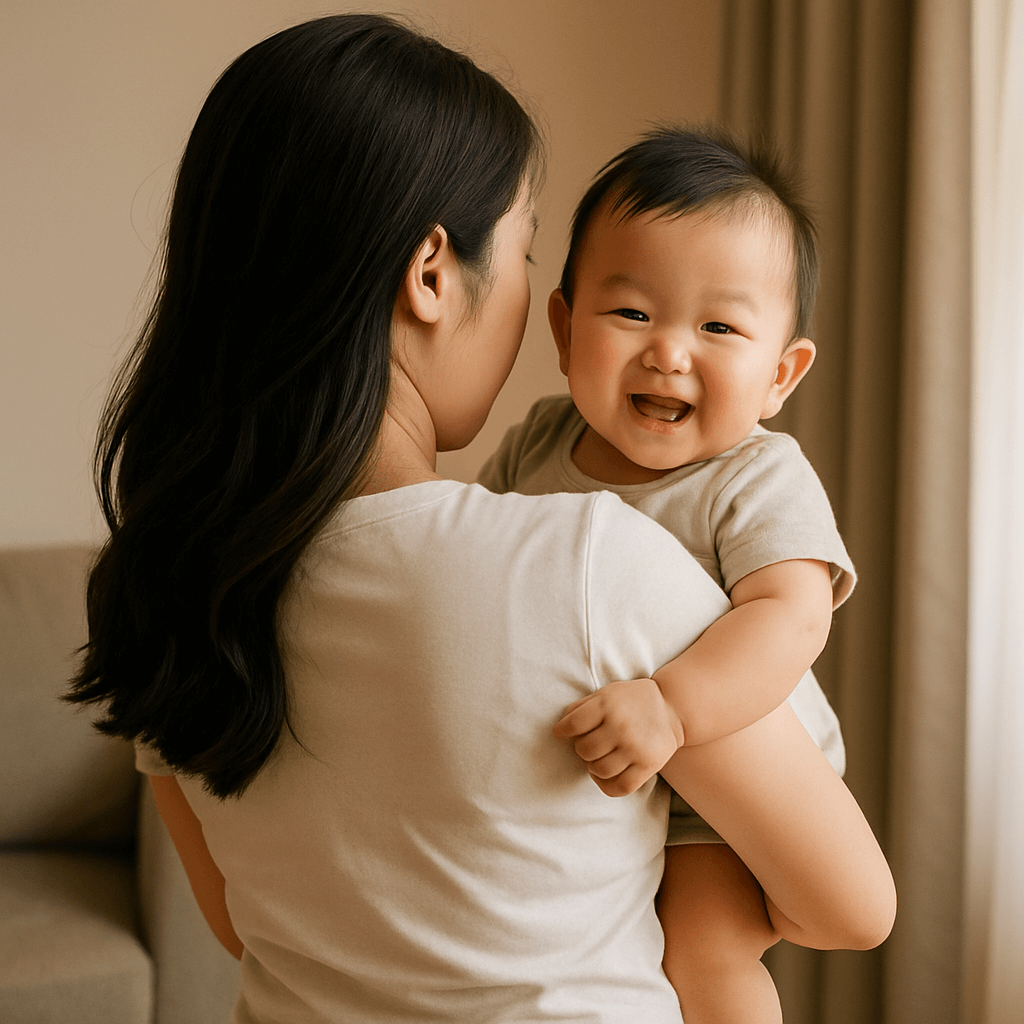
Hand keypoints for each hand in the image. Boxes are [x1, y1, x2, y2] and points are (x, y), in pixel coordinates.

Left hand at [552, 678, 684, 796]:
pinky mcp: (648, 765)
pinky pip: (619, 787)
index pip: (572, 724)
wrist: (673, 707)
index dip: (562, 731)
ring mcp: (635, 747)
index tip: (561, 733)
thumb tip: (561, 726)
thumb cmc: (632, 700)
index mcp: (607, 704)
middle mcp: (620, 726)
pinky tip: (605, 775)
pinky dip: (606, 785)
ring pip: (599, 770)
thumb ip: (582, 707)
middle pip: (585, 750)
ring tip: (598, 758)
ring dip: (593, 767)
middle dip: (582, 749)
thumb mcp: (606, 693)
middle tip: (589, 745)